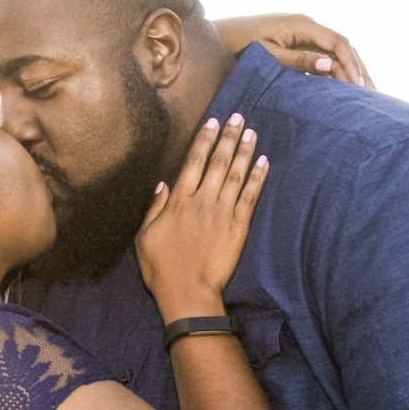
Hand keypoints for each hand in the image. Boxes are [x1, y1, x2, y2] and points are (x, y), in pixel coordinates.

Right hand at [135, 113, 266, 320]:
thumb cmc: (161, 267)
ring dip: (244, 151)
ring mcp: (222, 212)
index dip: (204, 140)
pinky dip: (257, 177)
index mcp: (178, 202)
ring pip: (235, 174)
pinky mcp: (238, 226)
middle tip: (237, 117)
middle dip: (228, 137)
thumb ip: (155, 208)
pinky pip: (250, 196)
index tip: (212, 122)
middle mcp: (202, 201)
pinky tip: (263, 162)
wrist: (187, 292)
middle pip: (218, 162)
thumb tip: (162, 185)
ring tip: (251, 132)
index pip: (193, 163)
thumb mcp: (145, 237)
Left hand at [213, 13, 372, 88]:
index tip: (360, 87)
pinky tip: (341, 88)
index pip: (338, 43)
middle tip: (373, 94)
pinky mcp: (294, 42)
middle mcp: (306, 25)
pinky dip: (334, 70)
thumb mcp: (268, 56)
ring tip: (364, 94)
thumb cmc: (236, 45)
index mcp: (302, 24)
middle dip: (358, 69)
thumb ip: (299, 61)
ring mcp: (301, 33)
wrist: (214, 36)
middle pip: (342, 47)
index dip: (352, 65)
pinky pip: (321, 56)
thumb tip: (332, 67)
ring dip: (349, 70)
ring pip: (334, 51)